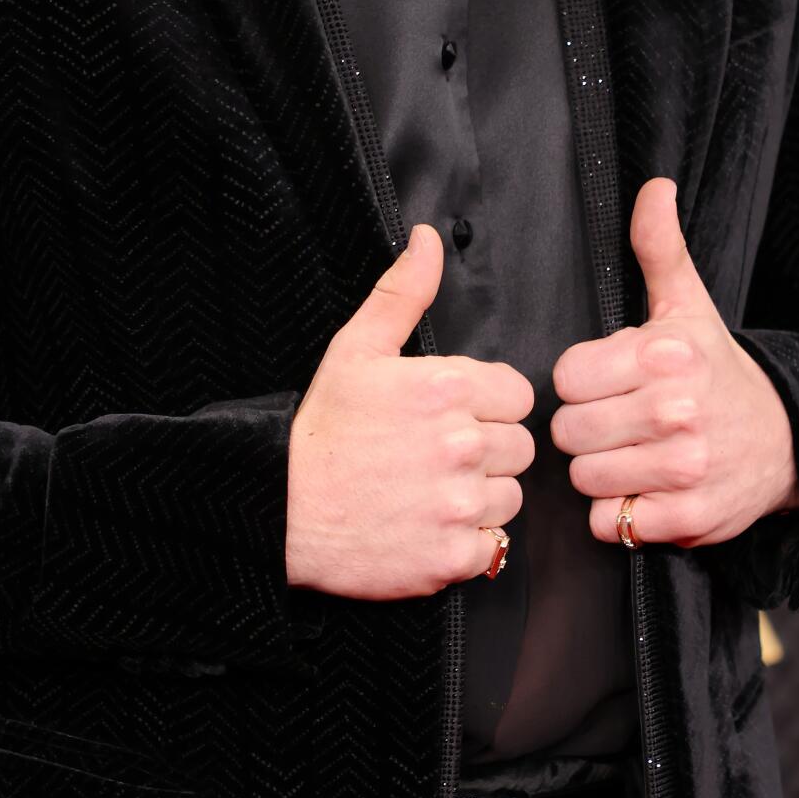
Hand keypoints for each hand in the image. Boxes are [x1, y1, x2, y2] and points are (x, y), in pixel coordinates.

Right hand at [285, 224, 535, 599]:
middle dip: (485, 452)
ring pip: (510, 498)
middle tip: (433, 458)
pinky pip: (494, 547)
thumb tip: (428, 241)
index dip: (487, 406)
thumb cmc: (320, 432)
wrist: (278, 512)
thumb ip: (403, 293)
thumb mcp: (355, 349)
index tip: (450, 417)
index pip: (518, 396)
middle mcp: (461, 445)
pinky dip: (466, 543)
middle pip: (519, 448)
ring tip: (427, 493)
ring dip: (479, 498)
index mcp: (446, 388)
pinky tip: (426, 527)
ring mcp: (458, 504)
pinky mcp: (452, 556)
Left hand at [550, 176, 798, 547]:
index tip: (612, 384)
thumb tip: (654, 187)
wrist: (787, 441)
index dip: (583, 384)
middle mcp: (676, 410)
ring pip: (585, 479)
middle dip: (588, 430)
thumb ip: (660, 250)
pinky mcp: (689, 517)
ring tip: (634, 455)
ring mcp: (684, 467)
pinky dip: (620, 514)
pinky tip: (647, 490)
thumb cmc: (719, 373)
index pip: (565, 378)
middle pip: (569, 433)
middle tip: (622, 423)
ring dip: (602, 473)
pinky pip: (610, 522)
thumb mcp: (689, 308)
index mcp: (666, 355)